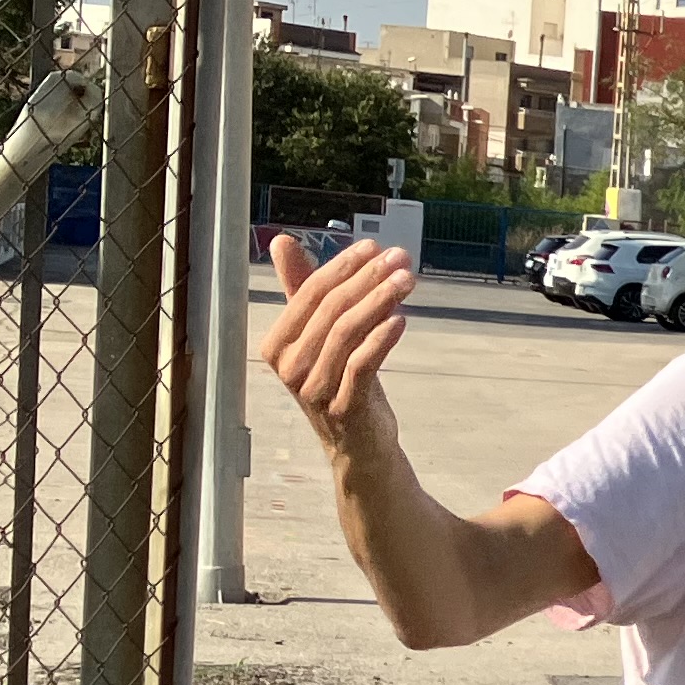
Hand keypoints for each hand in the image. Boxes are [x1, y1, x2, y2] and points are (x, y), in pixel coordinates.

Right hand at [262, 235, 414, 458]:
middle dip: (368, 278)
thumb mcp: (321, 336)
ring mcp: (314, 389)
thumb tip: (280, 241)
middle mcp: (290, 367)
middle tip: (400, 257)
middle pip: (331, 309)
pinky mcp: (344, 407)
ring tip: (408, 280)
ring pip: (347, 333)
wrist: (359, 444)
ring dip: (380, 300)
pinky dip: (381, 338)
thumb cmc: (339, 382)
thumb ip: (302, 290)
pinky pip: (361, 365)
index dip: (343, 267)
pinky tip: (401, 319)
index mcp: (277, 344)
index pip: (309, 294)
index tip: (374, 246)